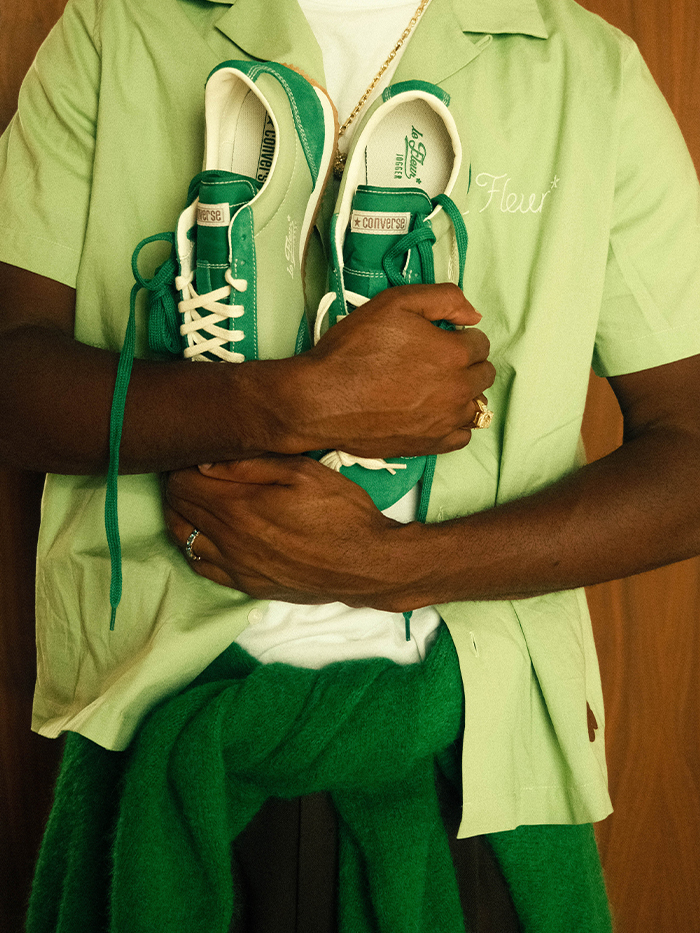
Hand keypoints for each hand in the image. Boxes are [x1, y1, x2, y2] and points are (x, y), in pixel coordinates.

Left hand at [164, 457, 417, 608]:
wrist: (367, 565)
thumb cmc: (341, 512)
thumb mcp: (303, 472)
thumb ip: (250, 465)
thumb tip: (205, 461)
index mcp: (239, 507)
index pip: (182, 484)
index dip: (182, 466)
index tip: (193, 456)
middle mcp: (229, 541)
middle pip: (177, 511)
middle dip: (178, 488)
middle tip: (191, 473)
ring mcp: (236, 568)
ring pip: (183, 541)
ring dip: (180, 517)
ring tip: (194, 501)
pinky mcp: (248, 586)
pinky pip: (202, 567)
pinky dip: (194, 547)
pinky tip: (206, 535)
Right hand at [289, 283, 494, 458]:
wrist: (322, 400)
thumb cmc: (354, 350)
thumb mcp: (395, 303)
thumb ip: (443, 299)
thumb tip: (474, 315)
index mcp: (453, 354)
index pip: (480, 343)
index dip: (459, 336)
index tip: (439, 339)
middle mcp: (457, 390)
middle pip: (483, 374)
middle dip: (466, 363)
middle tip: (436, 361)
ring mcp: (445, 421)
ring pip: (476, 406)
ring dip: (464, 394)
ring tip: (436, 387)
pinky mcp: (430, 445)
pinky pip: (462, 436)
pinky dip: (454, 424)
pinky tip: (435, 413)